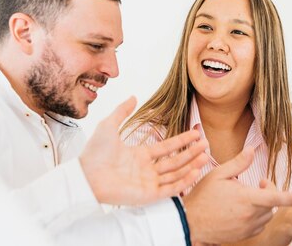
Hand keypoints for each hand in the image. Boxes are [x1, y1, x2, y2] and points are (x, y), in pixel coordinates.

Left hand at [79, 96, 208, 204]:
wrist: (85, 174)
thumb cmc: (94, 153)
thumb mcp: (109, 125)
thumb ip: (122, 111)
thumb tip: (133, 96)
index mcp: (140, 155)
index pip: (167, 147)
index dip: (181, 140)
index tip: (195, 133)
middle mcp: (146, 169)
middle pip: (175, 161)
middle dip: (191, 152)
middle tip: (206, 143)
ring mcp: (147, 183)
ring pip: (175, 174)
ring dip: (190, 165)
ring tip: (204, 155)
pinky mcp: (147, 195)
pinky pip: (169, 189)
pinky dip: (183, 181)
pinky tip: (194, 171)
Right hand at [183, 147, 291, 244]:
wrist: (189, 223)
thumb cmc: (203, 196)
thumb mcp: (218, 174)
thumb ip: (238, 162)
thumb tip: (252, 150)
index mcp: (246, 198)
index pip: (275, 197)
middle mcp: (250, 215)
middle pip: (271, 204)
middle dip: (268, 194)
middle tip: (257, 185)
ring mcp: (247, 228)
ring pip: (266, 215)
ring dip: (262, 206)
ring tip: (244, 199)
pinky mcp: (244, 235)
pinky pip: (258, 225)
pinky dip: (256, 217)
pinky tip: (240, 211)